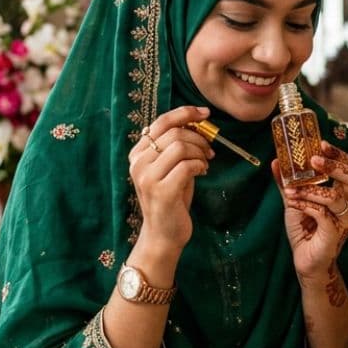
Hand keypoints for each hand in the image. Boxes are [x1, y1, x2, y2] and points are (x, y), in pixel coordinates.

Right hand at [128, 106, 213, 253]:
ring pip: (181, 146)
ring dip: (200, 152)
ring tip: (205, 163)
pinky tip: (202, 173)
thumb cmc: (172, 199)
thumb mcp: (170, 168)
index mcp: (138, 154)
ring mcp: (148, 177)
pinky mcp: (162, 191)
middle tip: (209, 150)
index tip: (205, 113)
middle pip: (174, 133)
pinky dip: (200, 165)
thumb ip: (176, 146)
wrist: (164, 235)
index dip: (185, 113)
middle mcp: (138, 163)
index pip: (161, 122)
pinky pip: (187, 166)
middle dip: (198, 138)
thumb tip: (197, 122)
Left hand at [274, 141, 347, 280]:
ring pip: (335, 196)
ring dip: (309, 189)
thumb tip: (276, 162)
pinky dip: (306, 204)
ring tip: (292, 191)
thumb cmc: (305, 231)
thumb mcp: (295, 201)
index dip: (339, 155)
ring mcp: (345, 220)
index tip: (321, 144)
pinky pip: (322, 213)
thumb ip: (288, 183)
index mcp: (346, 195)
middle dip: (333, 165)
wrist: (306, 262)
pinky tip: (294, 204)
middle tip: (313, 160)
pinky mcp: (335, 232)